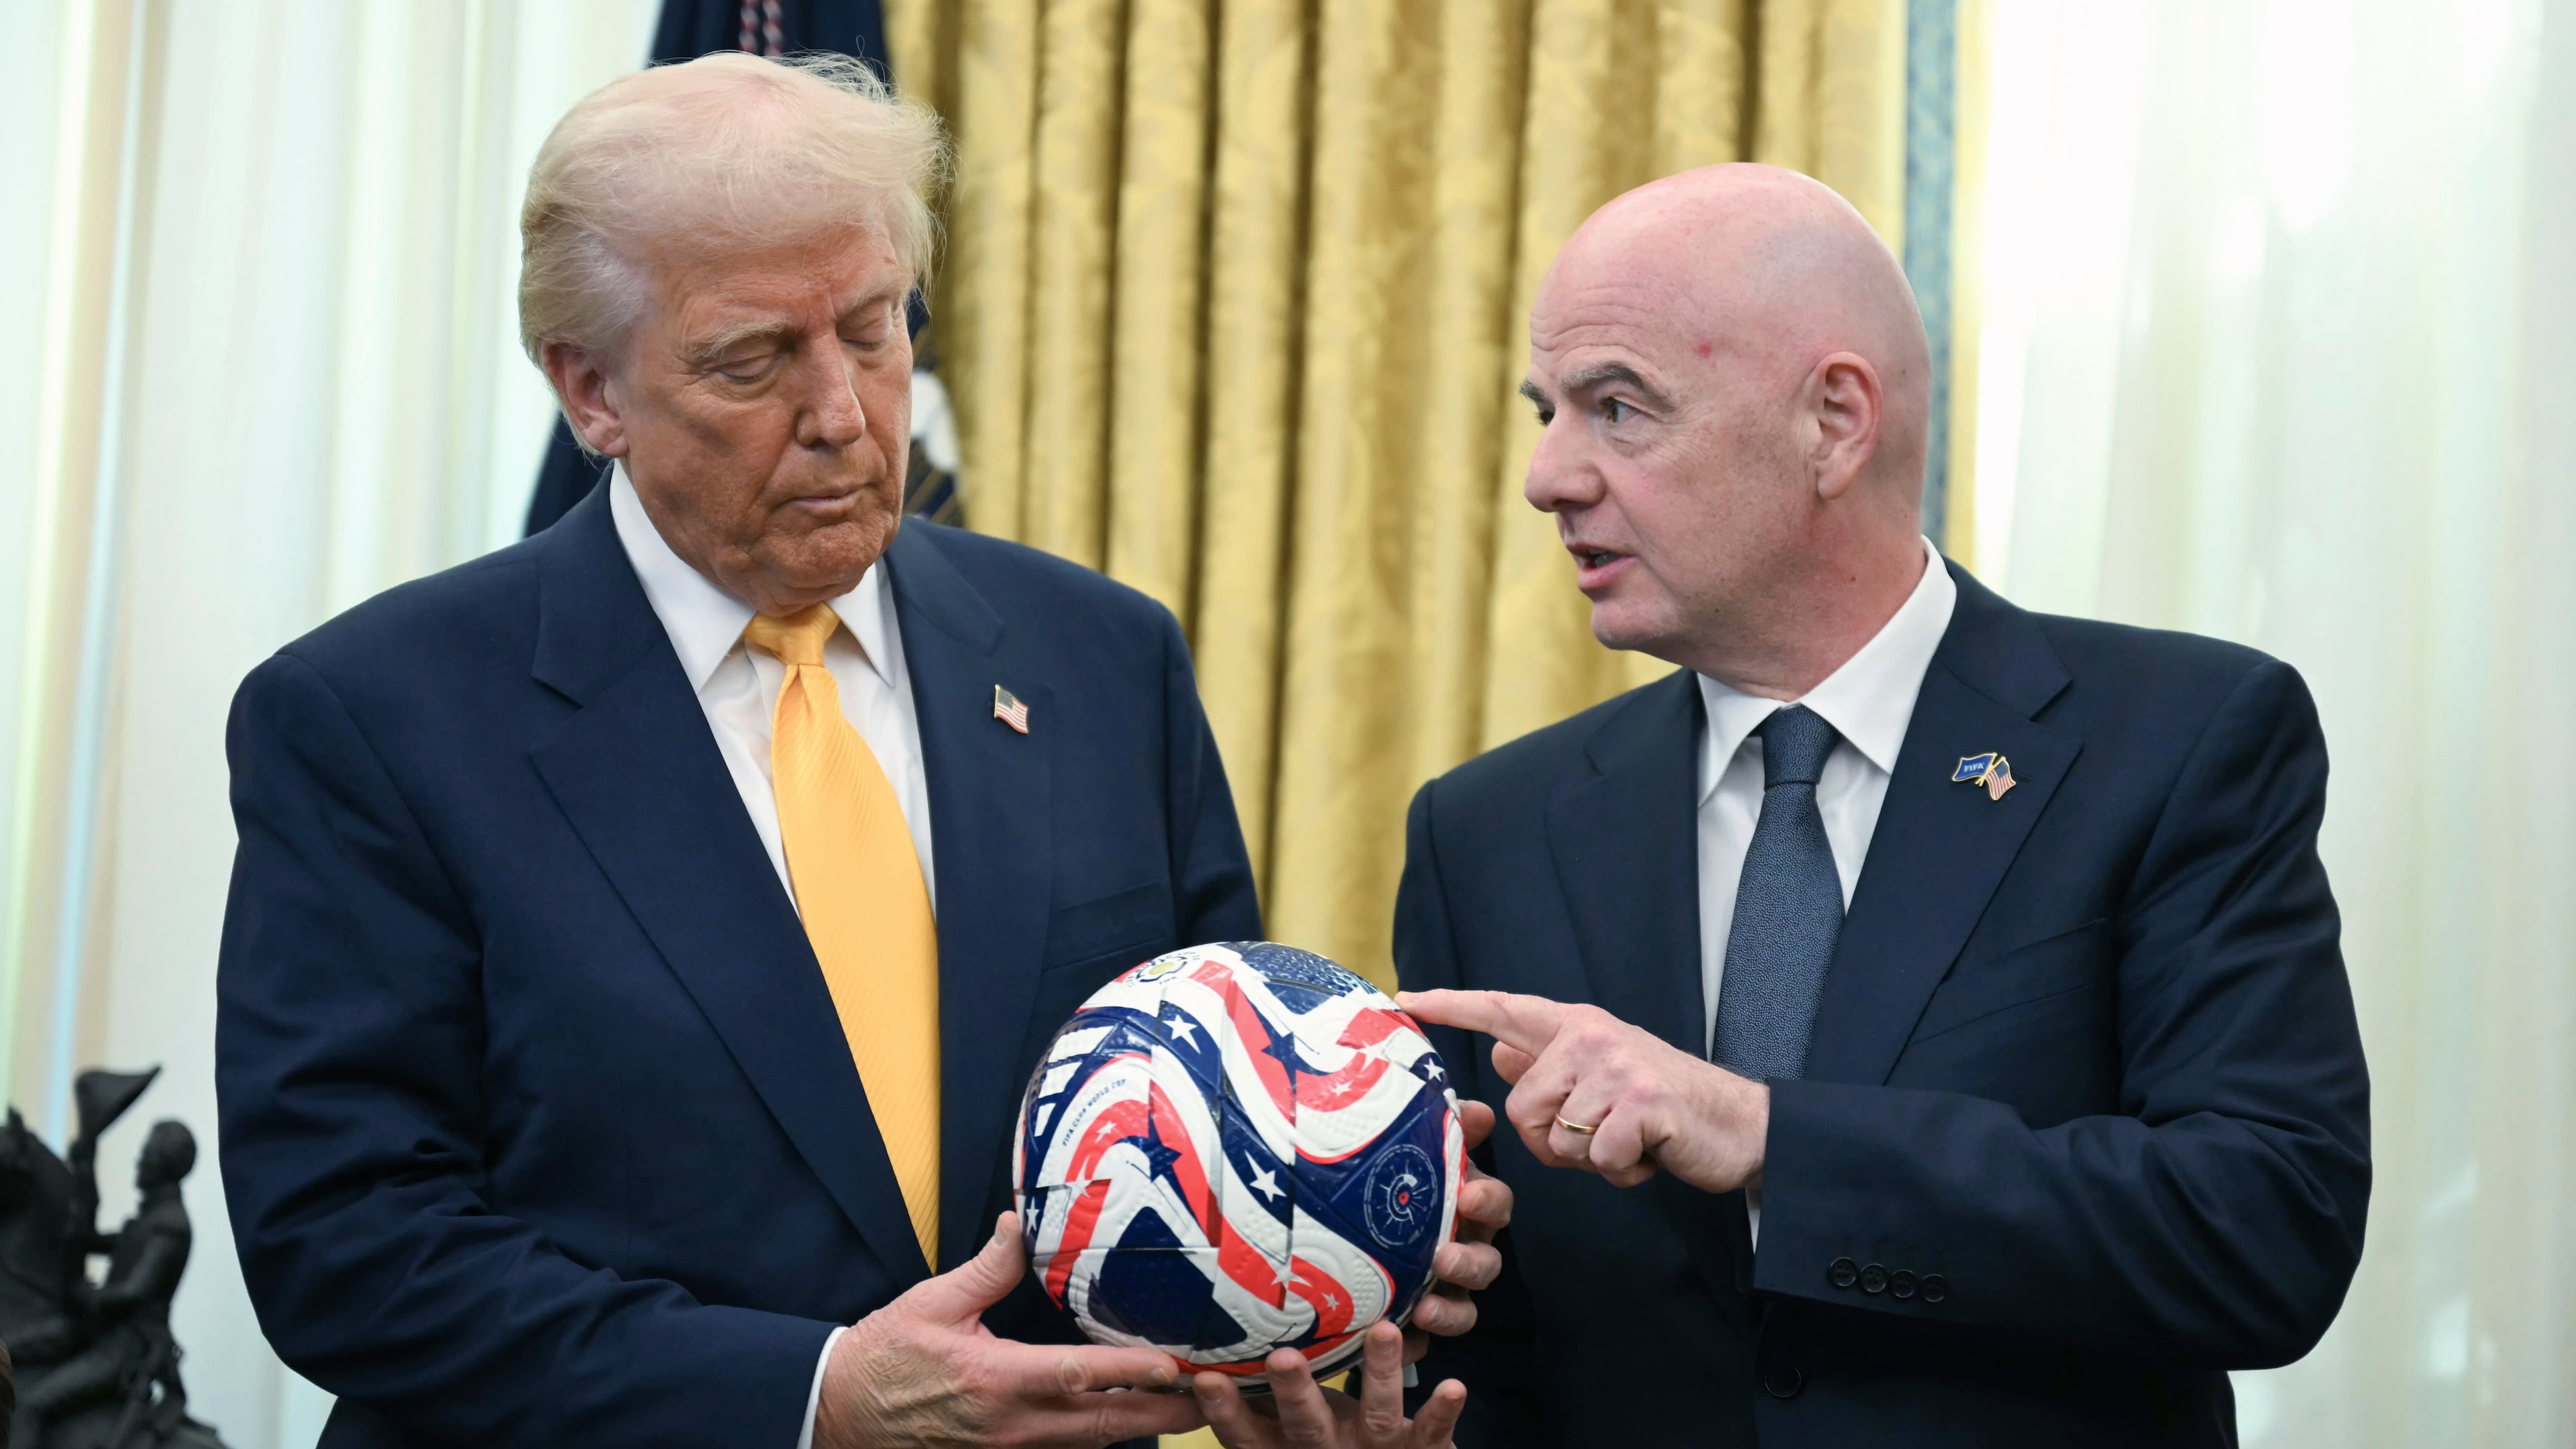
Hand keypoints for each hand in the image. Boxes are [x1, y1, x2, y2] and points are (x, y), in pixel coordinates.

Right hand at [814, 1213, 1205, 1448]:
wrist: (840, 1413)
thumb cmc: (885, 1357)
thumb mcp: (932, 1302)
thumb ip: (986, 1266)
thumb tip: (1020, 1222)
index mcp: (996, 1378)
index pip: (1076, 1376)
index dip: (1128, 1372)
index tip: (1173, 1365)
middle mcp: (1012, 1422)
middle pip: (1101, 1425)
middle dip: (1161, 1414)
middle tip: (1212, 1399)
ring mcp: (1010, 1446)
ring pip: (1090, 1444)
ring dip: (1141, 1428)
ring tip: (1190, 1410)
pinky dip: (1103, 1438)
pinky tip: (1131, 1422)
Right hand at [1193, 1321, 1465, 1448]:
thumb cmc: (1324, 1440)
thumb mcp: (1285, 1428)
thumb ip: (1259, 1395)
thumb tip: (1209, 1337)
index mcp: (1286, 1448)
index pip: (1247, 1435)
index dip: (1225, 1411)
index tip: (1203, 1378)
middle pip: (1307, 1427)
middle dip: (1295, 1392)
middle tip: (1282, 1357)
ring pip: (1377, 1418)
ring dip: (1381, 1375)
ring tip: (1385, 1331)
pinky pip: (1431, 1434)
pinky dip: (1441, 1412)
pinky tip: (1453, 1386)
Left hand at [1398, 990, 1767, 1193]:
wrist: (1740, 1124)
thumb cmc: (1664, 1108)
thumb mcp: (1602, 1077)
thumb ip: (1550, 1067)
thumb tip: (1500, 1057)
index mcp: (1577, 1026)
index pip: (1502, 1009)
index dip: (1451, 1005)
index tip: (1403, 999)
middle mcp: (1592, 1036)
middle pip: (1520, 1107)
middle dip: (1552, 1141)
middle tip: (1601, 1135)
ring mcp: (1618, 1067)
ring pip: (1555, 1139)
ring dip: (1591, 1159)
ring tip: (1629, 1140)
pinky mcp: (1641, 1105)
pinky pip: (1598, 1159)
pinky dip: (1622, 1172)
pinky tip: (1648, 1154)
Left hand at [1401, 1100, 1508, 1361]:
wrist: (1339, 1230)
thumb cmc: (1389, 1183)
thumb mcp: (1411, 1149)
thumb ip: (1446, 1129)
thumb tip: (1479, 1111)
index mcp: (1467, 1209)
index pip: (1496, 1204)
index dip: (1489, 1201)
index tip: (1469, 1197)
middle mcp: (1464, 1250)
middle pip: (1487, 1264)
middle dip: (1470, 1263)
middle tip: (1442, 1258)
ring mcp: (1444, 1290)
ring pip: (1464, 1309)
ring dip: (1450, 1311)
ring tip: (1423, 1309)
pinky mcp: (1416, 1324)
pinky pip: (1423, 1343)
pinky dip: (1413, 1345)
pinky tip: (1394, 1339)